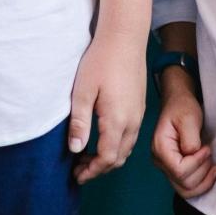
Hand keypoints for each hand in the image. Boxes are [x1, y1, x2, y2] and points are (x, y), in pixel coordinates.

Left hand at [68, 27, 146, 183]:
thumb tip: (75, 150)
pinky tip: (102, 139)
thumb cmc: (101, 61)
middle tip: (78, 169)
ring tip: (87, 157)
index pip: (107, 158)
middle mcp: (133, 122)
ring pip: (127, 148)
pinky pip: (131, 136)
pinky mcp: (139, 107)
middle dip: (100, 168)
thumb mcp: (82, 92)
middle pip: (119, 158)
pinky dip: (117, 146)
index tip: (77, 176)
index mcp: (118, 120)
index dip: (92, 171)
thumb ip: (79, 123)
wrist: (125, 38)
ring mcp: (139, 115)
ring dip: (109, 158)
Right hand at [151, 75, 215, 198]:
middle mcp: (160, 162)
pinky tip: (211, 172)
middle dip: (202, 171)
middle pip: (184, 183)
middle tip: (209, 153)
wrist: (178, 103)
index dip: (197, 162)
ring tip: (213, 166)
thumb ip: (190, 138)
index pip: (179, 170)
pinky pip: (188, 187)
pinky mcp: (175, 170)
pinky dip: (202, 184)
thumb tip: (193, 154)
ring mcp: (167, 168)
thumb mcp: (189, 117)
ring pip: (186, 191)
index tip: (206, 147)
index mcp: (160, 149)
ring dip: (204, 181)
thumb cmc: (182, 108)